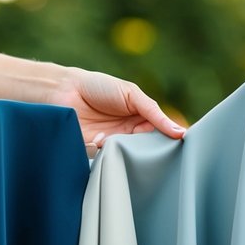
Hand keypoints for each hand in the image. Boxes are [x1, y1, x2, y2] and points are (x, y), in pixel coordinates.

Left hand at [51, 67, 185, 148]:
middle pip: (144, 149)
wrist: (64, 90)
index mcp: (139, 118)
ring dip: (123, 149)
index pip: (159, 134)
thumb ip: (154, 113)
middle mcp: (127, 133)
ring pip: (126, 156)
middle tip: (145, 143)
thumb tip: (180, 132)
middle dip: (145, 149)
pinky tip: (99, 137)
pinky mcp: (95, 152)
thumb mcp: (131, 94)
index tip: (176, 145)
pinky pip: (106, 159)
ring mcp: (112, 143)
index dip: (166, 140)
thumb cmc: (98, 86)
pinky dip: (104, 149)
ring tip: (116, 135)